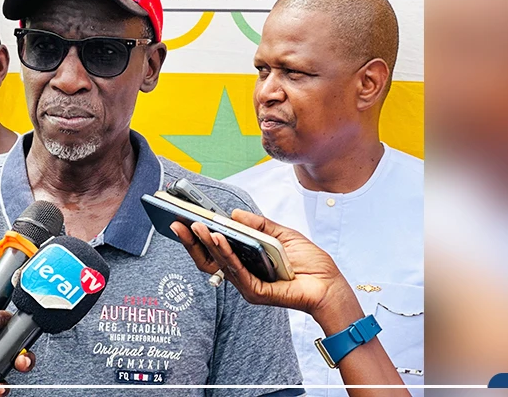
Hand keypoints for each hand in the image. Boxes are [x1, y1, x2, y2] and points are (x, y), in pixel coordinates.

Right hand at [170, 209, 347, 318]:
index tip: (183, 217)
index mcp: (245, 262)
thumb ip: (258, 225)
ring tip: (195, 225)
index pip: (215, 250)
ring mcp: (247, 286)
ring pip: (219, 265)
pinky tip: (219, 238)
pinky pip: (237, 272)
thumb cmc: (310, 263)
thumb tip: (232, 213)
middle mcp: (242, 275)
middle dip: (191, 241)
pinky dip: (225, 254)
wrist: (330, 285)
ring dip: (206, 244)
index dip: (197, 236)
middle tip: (176, 222)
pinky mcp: (256, 293)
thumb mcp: (282, 235)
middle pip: (208, 260)